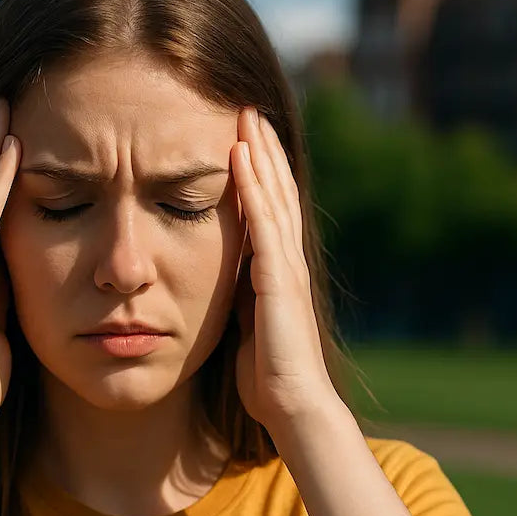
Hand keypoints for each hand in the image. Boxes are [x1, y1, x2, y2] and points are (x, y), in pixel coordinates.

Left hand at [230, 107, 337, 433]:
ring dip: (259, 156)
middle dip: (262, 150)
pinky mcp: (278, 278)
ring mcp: (286, 267)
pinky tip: (239, 158)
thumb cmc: (267, 377)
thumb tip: (223, 284)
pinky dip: (252, 188)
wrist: (293, 405)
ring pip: (273, 197)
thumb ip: (241, 299)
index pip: (269, 209)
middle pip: (275, 192)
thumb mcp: (247, 326)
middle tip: (247, 110)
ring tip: (246, 118)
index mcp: (278, 271)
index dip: (259, 173)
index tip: (242, 139)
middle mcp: (287, 261)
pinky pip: (263, 223)